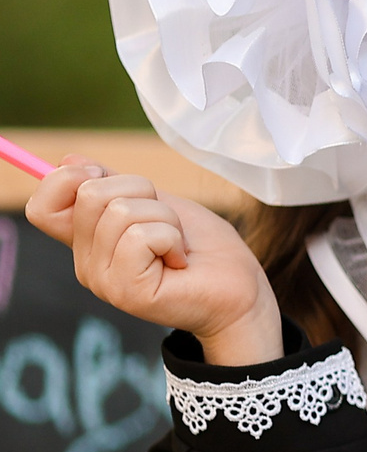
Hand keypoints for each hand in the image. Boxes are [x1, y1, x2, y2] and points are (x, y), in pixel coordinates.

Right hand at [25, 159, 282, 364]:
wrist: (241, 290)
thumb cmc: (205, 248)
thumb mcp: (158, 204)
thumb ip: (116, 187)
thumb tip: (70, 160)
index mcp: (88, 241)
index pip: (41, 207)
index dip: (68, 179)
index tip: (106, 177)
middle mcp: (86, 262)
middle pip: (90, 194)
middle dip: (142, 191)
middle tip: (167, 222)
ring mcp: (103, 280)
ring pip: (120, 212)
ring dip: (165, 218)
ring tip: (177, 244)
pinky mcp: (125, 291)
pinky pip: (141, 236)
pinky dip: (172, 237)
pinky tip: (180, 260)